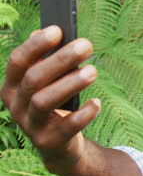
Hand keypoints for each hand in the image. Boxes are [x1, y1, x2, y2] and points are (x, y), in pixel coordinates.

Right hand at [0, 25, 99, 172]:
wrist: (58, 146)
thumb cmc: (55, 103)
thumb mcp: (48, 82)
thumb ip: (47, 59)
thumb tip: (49, 31)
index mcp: (12, 86)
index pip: (18, 61)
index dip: (36, 45)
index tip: (57, 30)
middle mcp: (16, 105)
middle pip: (34, 78)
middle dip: (61, 59)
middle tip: (86, 45)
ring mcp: (30, 125)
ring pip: (44, 101)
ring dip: (71, 83)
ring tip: (93, 71)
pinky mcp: (49, 142)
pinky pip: (66, 127)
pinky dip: (83, 114)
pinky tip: (97, 103)